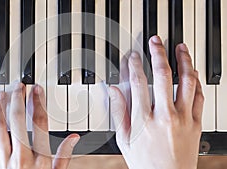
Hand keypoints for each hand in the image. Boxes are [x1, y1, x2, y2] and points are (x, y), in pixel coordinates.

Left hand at [0, 84, 79, 168]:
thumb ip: (64, 156)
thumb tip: (73, 138)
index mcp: (38, 159)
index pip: (39, 124)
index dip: (38, 104)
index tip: (37, 90)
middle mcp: (20, 157)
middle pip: (18, 121)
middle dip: (18, 100)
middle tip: (19, 86)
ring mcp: (2, 161)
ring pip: (0, 129)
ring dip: (0, 109)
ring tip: (1, 93)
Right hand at [110, 36, 202, 168]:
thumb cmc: (145, 162)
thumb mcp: (123, 139)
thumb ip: (118, 111)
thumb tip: (113, 91)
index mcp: (143, 119)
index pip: (138, 82)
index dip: (134, 64)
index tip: (133, 56)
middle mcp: (164, 115)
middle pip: (162, 75)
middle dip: (158, 53)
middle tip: (155, 41)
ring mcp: (183, 118)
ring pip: (186, 81)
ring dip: (183, 61)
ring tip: (180, 48)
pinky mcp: (196, 123)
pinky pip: (199, 97)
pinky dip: (196, 81)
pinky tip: (192, 72)